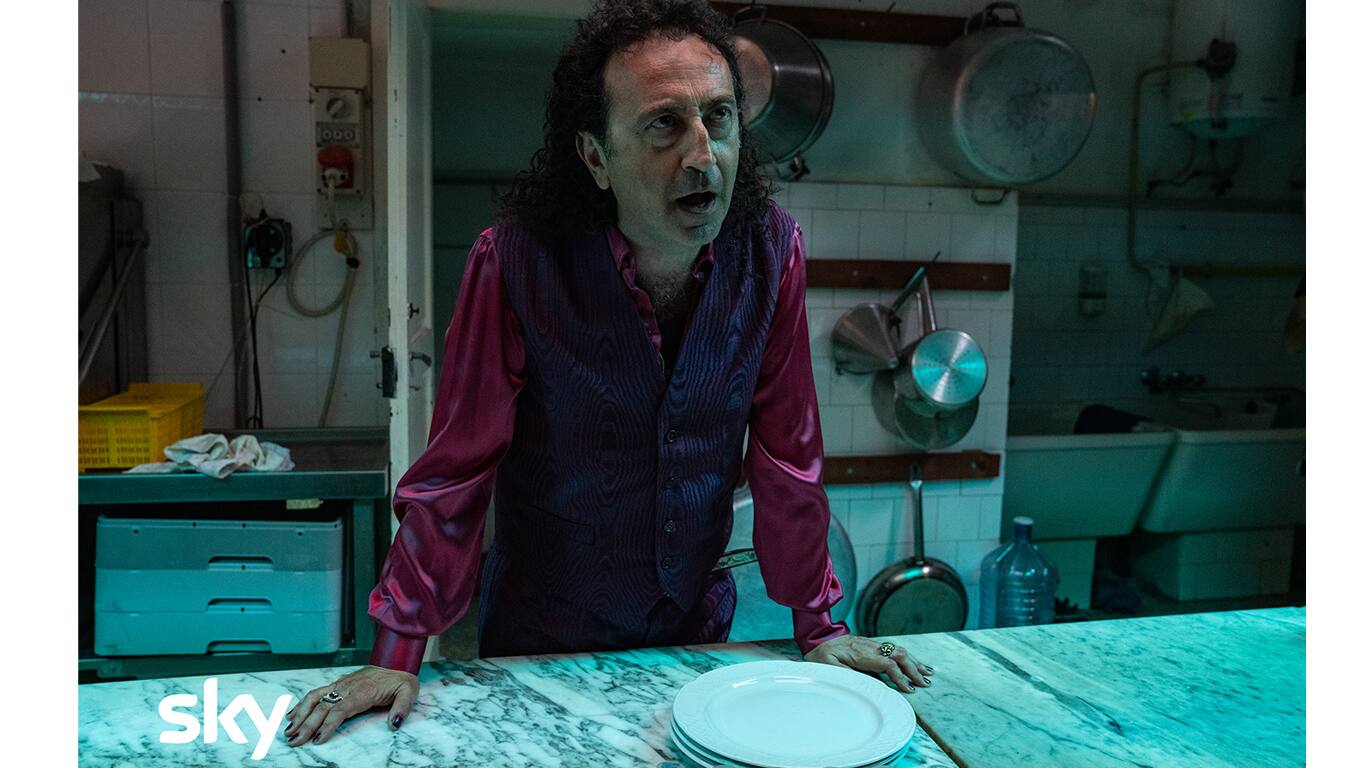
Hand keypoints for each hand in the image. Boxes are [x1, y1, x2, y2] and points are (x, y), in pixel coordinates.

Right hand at [284, 665, 418, 746]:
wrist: (397, 663)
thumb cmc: (401, 681)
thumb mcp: (408, 693)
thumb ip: (401, 708)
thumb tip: (393, 724)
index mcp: (364, 691)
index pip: (341, 709)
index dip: (327, 724)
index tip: (317, 738)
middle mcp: (348, 687)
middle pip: (323, 706)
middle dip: (306, 724)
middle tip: (294, 740)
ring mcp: (341, 684)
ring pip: (315, 697)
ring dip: (300, 713)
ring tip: (288, 730)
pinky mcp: (338, 684)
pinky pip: (317, 692)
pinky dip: (302, 703)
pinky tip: (292, 714)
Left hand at [803, 635, 933, 693]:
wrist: (817, 639)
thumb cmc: (820, 657)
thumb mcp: (828, 666)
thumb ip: (848, 674)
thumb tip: (868, 683)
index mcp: (860, 653)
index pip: (887, 663)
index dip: (900, 676)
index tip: (909, 689)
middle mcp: (869, 646)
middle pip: (897, 655)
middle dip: (913, 669)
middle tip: (925, 684)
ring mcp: (872, 644)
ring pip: (898, 650)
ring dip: (914, 662)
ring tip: (928, 673)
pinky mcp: (872, 645)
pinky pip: (894, 650)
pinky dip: (908, 657)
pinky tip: (915, 663)